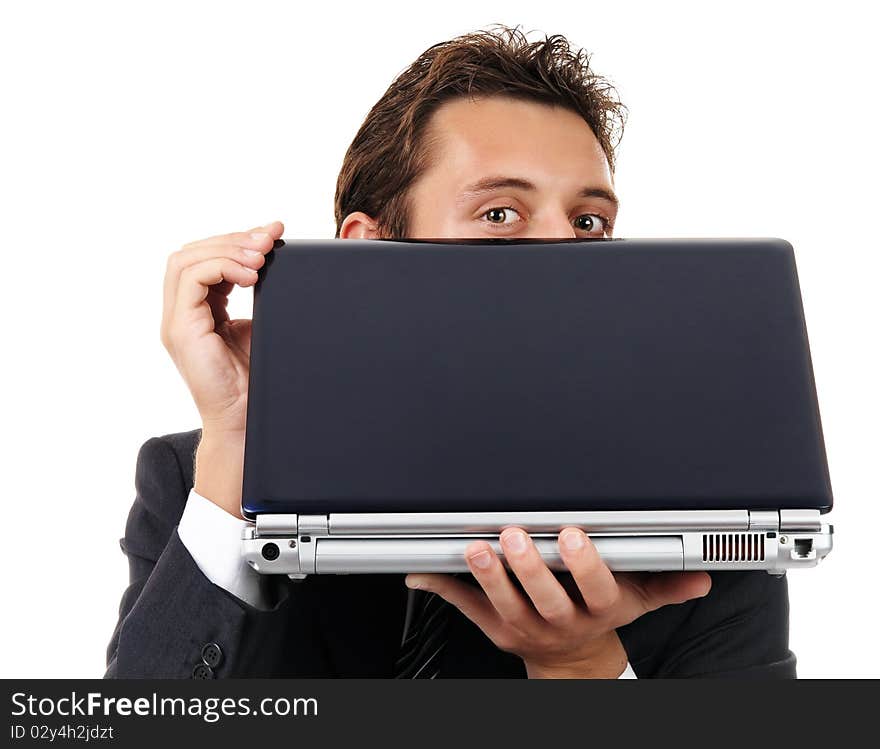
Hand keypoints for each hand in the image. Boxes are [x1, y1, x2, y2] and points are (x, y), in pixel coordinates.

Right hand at [160, 221, 283, 514]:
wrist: (247, 423)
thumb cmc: (255, 383)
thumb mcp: (260, 328)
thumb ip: (261, 297)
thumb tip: (280, 263)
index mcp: (198, 311)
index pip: (205, 260)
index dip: (236, 240)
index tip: (273, 233)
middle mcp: (181, 314)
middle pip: (191, 253)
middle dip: (233, 239)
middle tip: (269, 239)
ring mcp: (177, 322)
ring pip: (186, 260)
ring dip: (228, 249)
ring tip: (262, 254)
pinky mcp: (181, 331)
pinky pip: (191, 280)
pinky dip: (222, 267)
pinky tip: (252, 273)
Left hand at [405, 527, 711, 677]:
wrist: (572, 661)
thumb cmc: (599, 615)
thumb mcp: (638, 601)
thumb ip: (666, 583)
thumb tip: (702, 577)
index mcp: (597, 608)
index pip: (595, 588)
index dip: (584, 565)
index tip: (574, 536)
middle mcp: (560, 620)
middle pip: (544, 596)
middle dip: (529, 567)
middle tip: (516, 535)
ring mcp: (524, 626)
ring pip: (503, 603)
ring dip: (487, 576)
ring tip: (476, 548)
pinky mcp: (494, 628)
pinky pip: (467, 608)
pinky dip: (444, 587)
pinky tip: (424, 571)